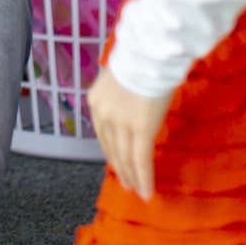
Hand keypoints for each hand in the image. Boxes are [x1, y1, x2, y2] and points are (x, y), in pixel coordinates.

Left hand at [87, 71, 171, 200]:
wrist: (149, 53)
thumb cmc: (141, 60)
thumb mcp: (122, 79)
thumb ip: (122, 97)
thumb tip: (133, 107)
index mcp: (96, 102)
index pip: (102, 134)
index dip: (111, 152)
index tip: (117, 164)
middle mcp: (103, 114)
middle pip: (112, 149)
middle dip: (121, 169)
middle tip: (128, 185)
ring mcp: (120, 123)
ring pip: (125, 157)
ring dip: (132, 177)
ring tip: (138, 192)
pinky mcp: (140, 129)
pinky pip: (141, 159)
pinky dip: (144, 178)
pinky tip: (146, 191)